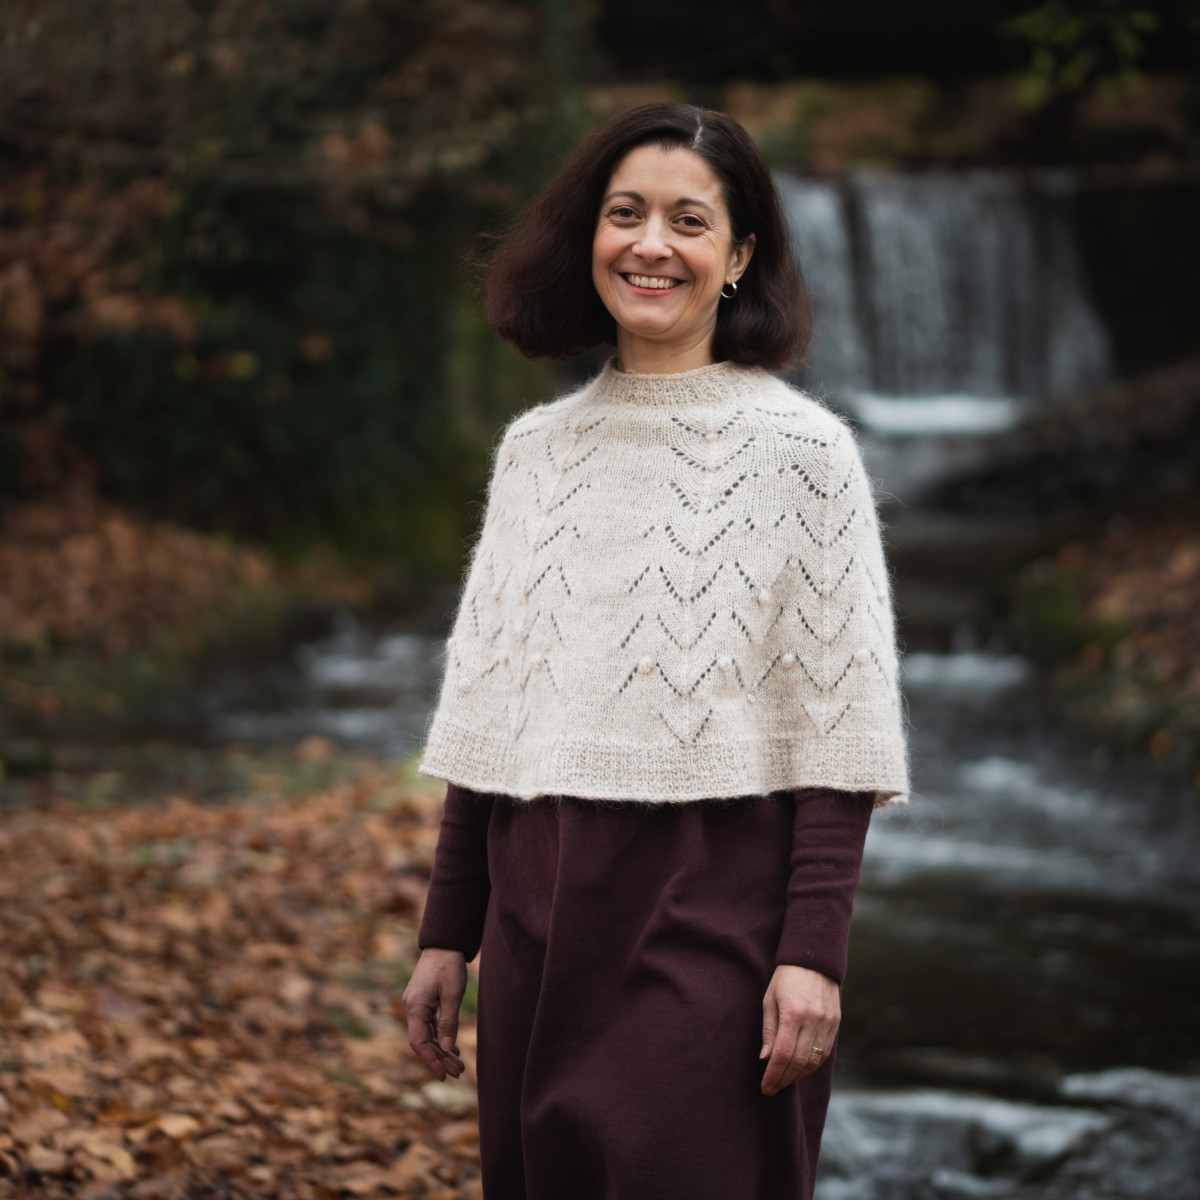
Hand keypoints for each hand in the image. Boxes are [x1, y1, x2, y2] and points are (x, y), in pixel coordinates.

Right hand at [401, 948, 467, 1080]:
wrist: (444, 943)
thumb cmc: (448, 965)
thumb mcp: (452, 994)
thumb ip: (448, 1022)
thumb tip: (445, 1048)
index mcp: (415, 1007)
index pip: (418, 1042)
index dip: (430, 1060)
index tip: (443, 1074)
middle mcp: (412, 1008)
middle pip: (423, 1041)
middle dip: (439, 1058)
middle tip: (458, 1073)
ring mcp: (417, 1005)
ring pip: (427, 1034)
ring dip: (441, 1050)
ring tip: (458, 1065)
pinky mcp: (423, 1002)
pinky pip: (430, 1025)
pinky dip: (440, 1037)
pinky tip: (451, 1048)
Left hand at [759, 964, 839, 1095]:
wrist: (813, 960)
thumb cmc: (785, 978)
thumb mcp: (770, 999)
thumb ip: (769, 1030)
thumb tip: (766, 1059)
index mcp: (793, 1013)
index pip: (782, 1054)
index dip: (773, 1075)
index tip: (765, 1087)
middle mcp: (812, 1020)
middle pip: (798, 1061)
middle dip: (784, 1079)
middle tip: (772, 1089)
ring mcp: (827, 1023)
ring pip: (814, 1061)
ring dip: (798, 1075)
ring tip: (784, 1081)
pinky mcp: (836, 1023)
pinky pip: (824, 1052)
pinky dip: (812, 1065)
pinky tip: (800, 1069)